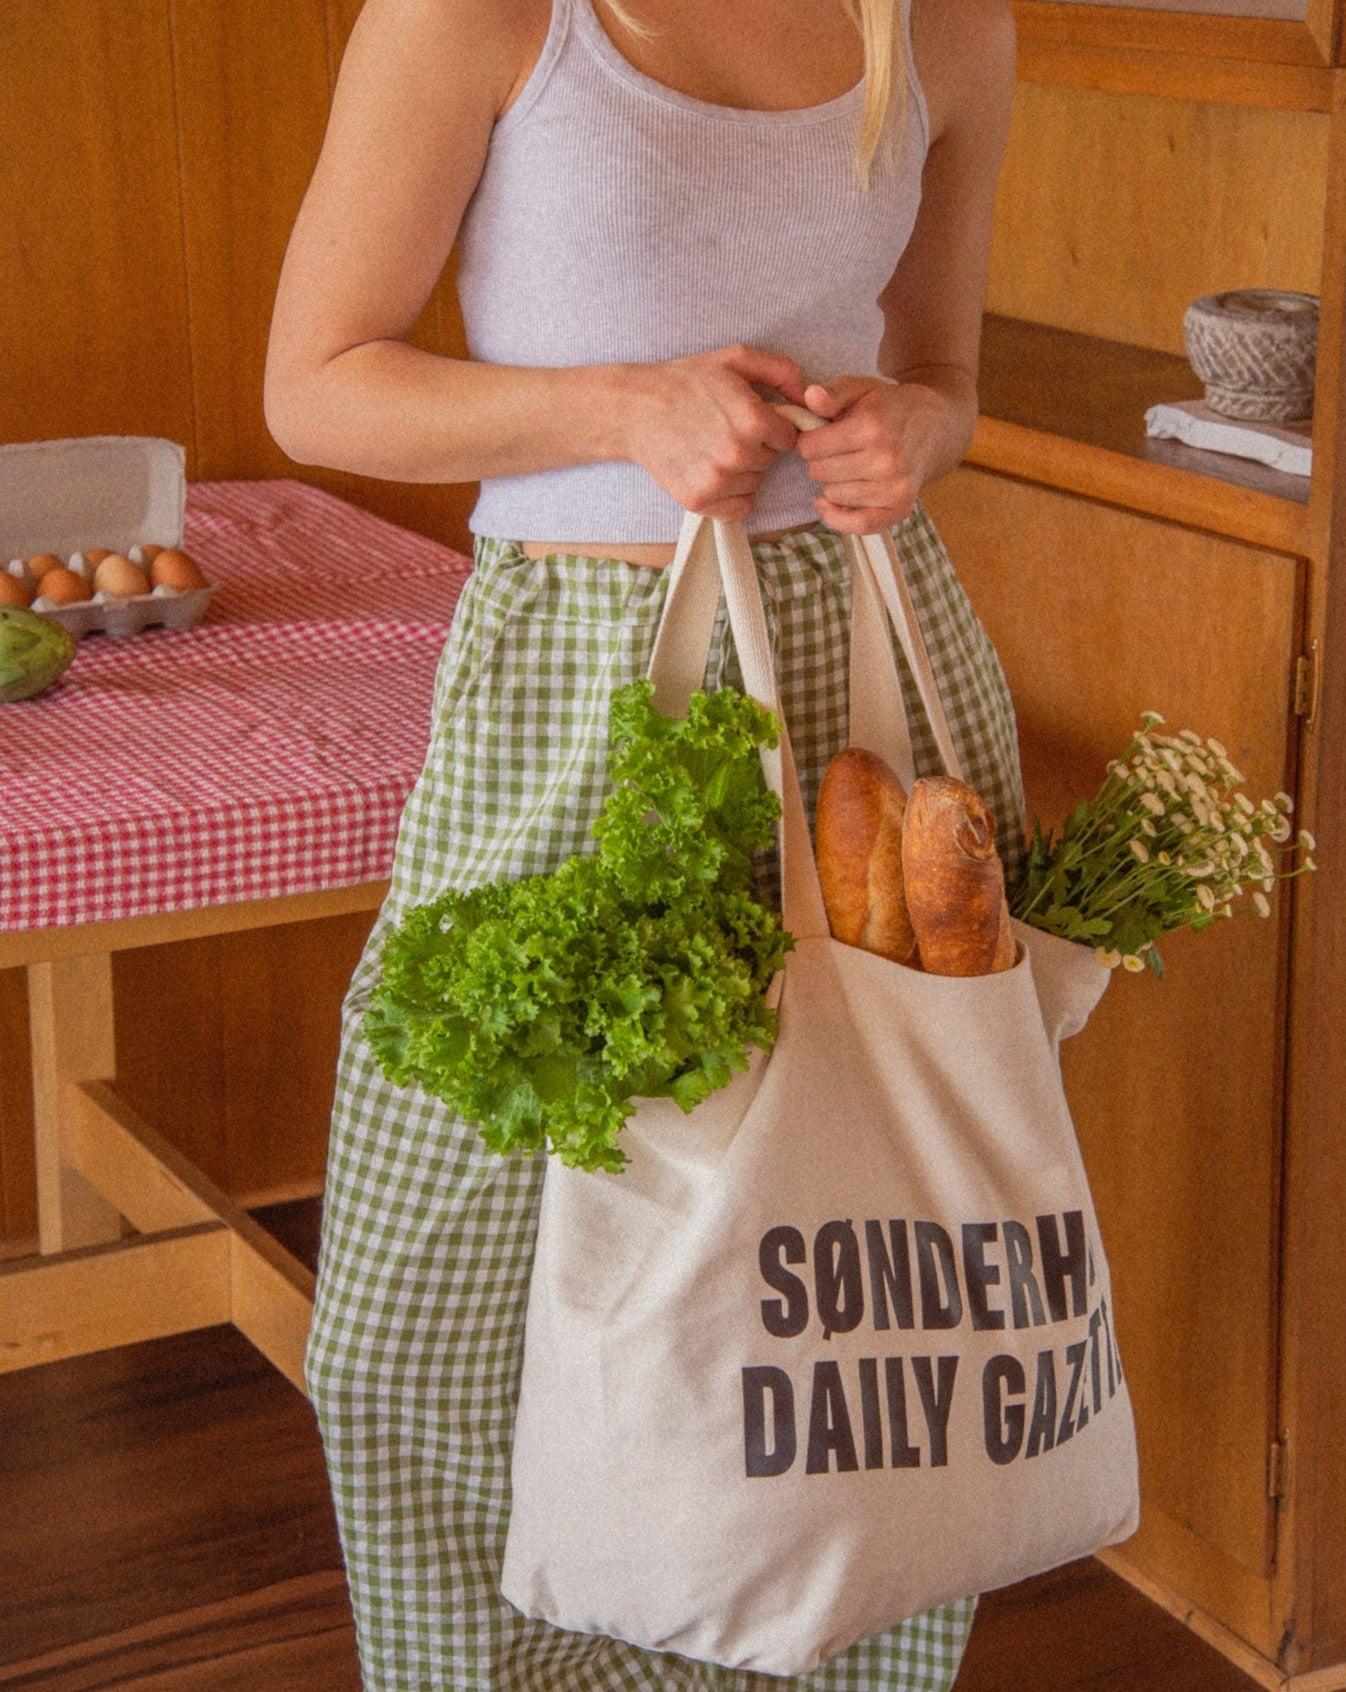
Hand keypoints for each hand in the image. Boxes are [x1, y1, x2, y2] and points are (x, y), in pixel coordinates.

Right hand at [621, 343, 807, 519]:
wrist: (636, 409)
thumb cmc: (687, 380)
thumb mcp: (735, 358)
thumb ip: (780, 370)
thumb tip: (809, 396)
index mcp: (751, 418)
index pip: (789, 437)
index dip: (773, 427)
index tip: (753, 419)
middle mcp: (737, 453)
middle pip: (771, 461)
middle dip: (758, 447)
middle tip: (728, 430)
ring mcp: (717, 481)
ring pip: (756, 484)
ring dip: (744, 471)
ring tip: (716, 448)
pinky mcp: (699, 500)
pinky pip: (738, 507)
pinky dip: (732, 495)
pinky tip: (715, 472)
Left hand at [795, 374, 964, 533]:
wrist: (935, 427)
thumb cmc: (890, 407)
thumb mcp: (862, 388)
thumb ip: (833, 393)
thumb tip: (810, 397)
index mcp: (873, 426)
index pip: (811, 447)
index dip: (807, 441)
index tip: (816, 437)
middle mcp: (886, 459)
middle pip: (819, 472)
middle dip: (818, 461)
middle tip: (833, 452)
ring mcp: (895, 487)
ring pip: (832, 495)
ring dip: (830, 483)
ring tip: (845, 467)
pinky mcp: (900, 508)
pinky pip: (856, 525)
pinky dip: (836, 518)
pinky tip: (826, 503)